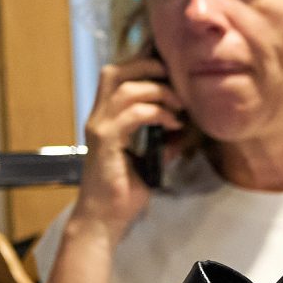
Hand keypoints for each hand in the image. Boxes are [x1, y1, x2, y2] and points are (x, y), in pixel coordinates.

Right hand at [76, 57, 185, 237]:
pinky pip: (132, 114)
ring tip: (179, 107)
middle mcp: (98, 117)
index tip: (172, 69)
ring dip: (159, 92)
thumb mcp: (150, 160)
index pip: (117, 76)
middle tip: (176, 81)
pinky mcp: (105, 141)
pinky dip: (157, 113)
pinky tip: (173, 123)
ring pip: (125, 89)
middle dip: (148, 66)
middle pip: (115, 71)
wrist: (105, 218)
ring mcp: (99, 127)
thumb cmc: (124, 192)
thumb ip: (162, 141)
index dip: (142, 63)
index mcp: (107, 118)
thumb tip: (184, 130)